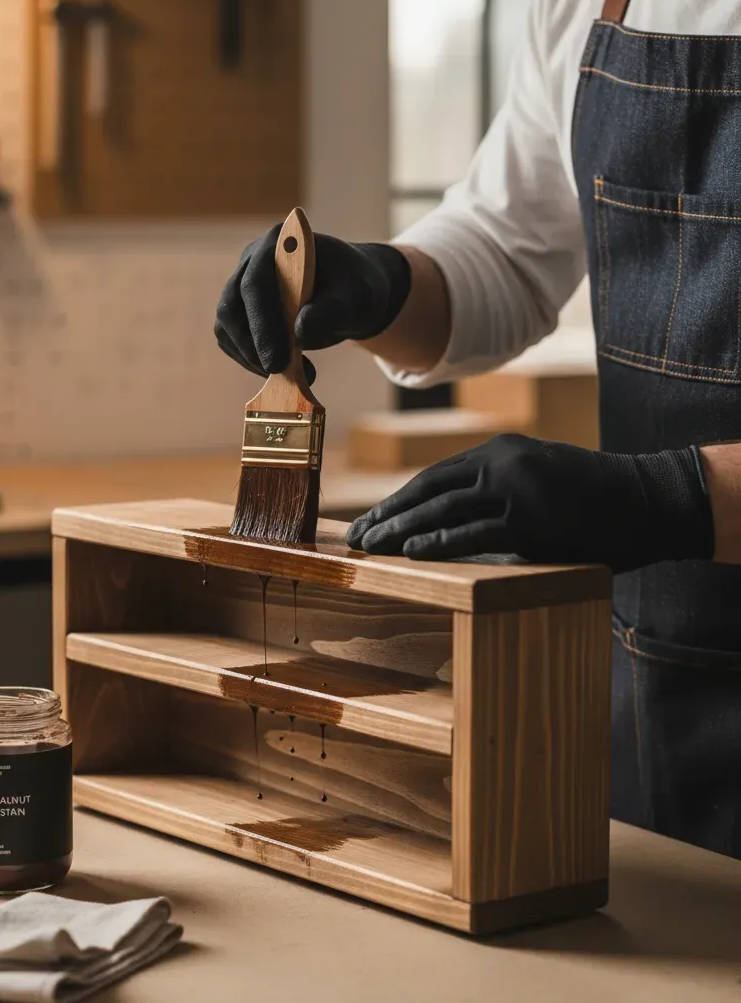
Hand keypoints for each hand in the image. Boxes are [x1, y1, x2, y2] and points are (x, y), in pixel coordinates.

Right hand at [214, 225, 410, 383]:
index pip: (256, 282)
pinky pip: (232, 340)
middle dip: (254, 345)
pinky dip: (251, 361)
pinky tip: (282, 371)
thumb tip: (300, 333)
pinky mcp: (241, 311)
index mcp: (281, 244)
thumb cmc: (355, 290)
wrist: (350, 295)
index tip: (277, 361)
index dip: (262, 322)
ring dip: (251, 357)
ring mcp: (242, 284)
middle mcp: (254, 260)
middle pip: (233, 305)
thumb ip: (332, 311)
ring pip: (227, 326)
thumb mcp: (357, 298)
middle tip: (281, 373)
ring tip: (291, 375)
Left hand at [346, 433, 714, 572]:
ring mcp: (514, 489)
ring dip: (401, 529)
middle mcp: (500, 462)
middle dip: (389, 513)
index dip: (400, 499)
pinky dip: (438, 542)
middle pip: (428, 489)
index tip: (373, 519)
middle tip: (358, 535)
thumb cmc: (592, 497)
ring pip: (442, 509)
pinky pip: (472, 532)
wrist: (645, 500)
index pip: (435, 476)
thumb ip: (497, 493)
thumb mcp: (537, 480)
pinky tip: (410, 552)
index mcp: (500, 451)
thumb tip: (454, 521)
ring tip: (372, 545)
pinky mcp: (528, 518)